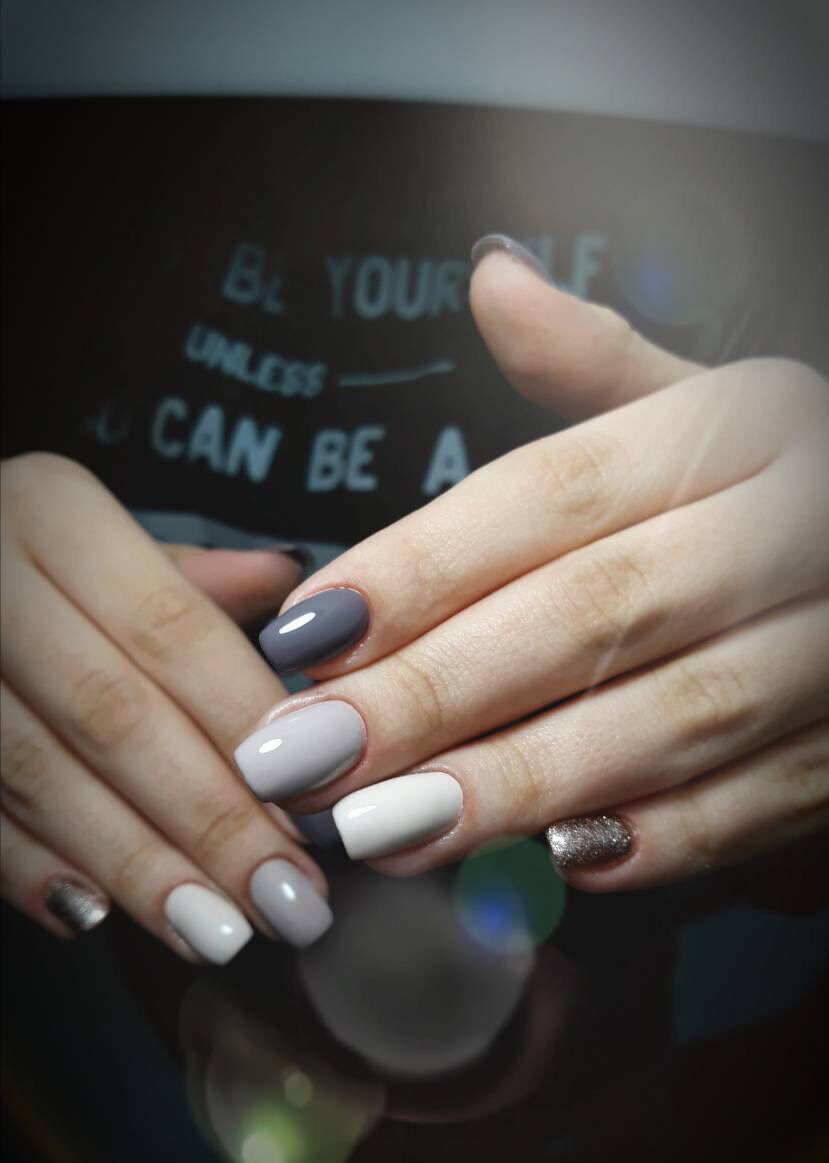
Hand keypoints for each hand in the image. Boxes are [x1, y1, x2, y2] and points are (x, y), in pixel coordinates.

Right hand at [1, 455, 331, 957]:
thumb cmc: (15, 554)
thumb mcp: (95, 536)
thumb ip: (196, 586)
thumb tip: (327, 627)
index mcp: (53, 517)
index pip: (174, 632)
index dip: (246, 729)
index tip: (316, 812)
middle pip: (116, 714)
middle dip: (211, 820)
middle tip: (289, 902)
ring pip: (38, 773)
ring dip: (136, 865)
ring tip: (218, 932)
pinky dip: (28, 867)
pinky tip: (95, 916)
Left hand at [236, 240, 828, 888]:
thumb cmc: (781, 483)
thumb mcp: (707, 402)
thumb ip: (594, 363)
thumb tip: (494, 282)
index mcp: (744, 425)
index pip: (554, 495)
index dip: (421, 566)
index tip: (307, 632)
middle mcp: (797, 527)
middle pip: (592, 613)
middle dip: (438, 692)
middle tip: (312, 754)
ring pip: (666, 720)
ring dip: (517, 782)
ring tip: (386, 823)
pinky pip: (759, 804)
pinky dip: (661, 839)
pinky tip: (554, 860)